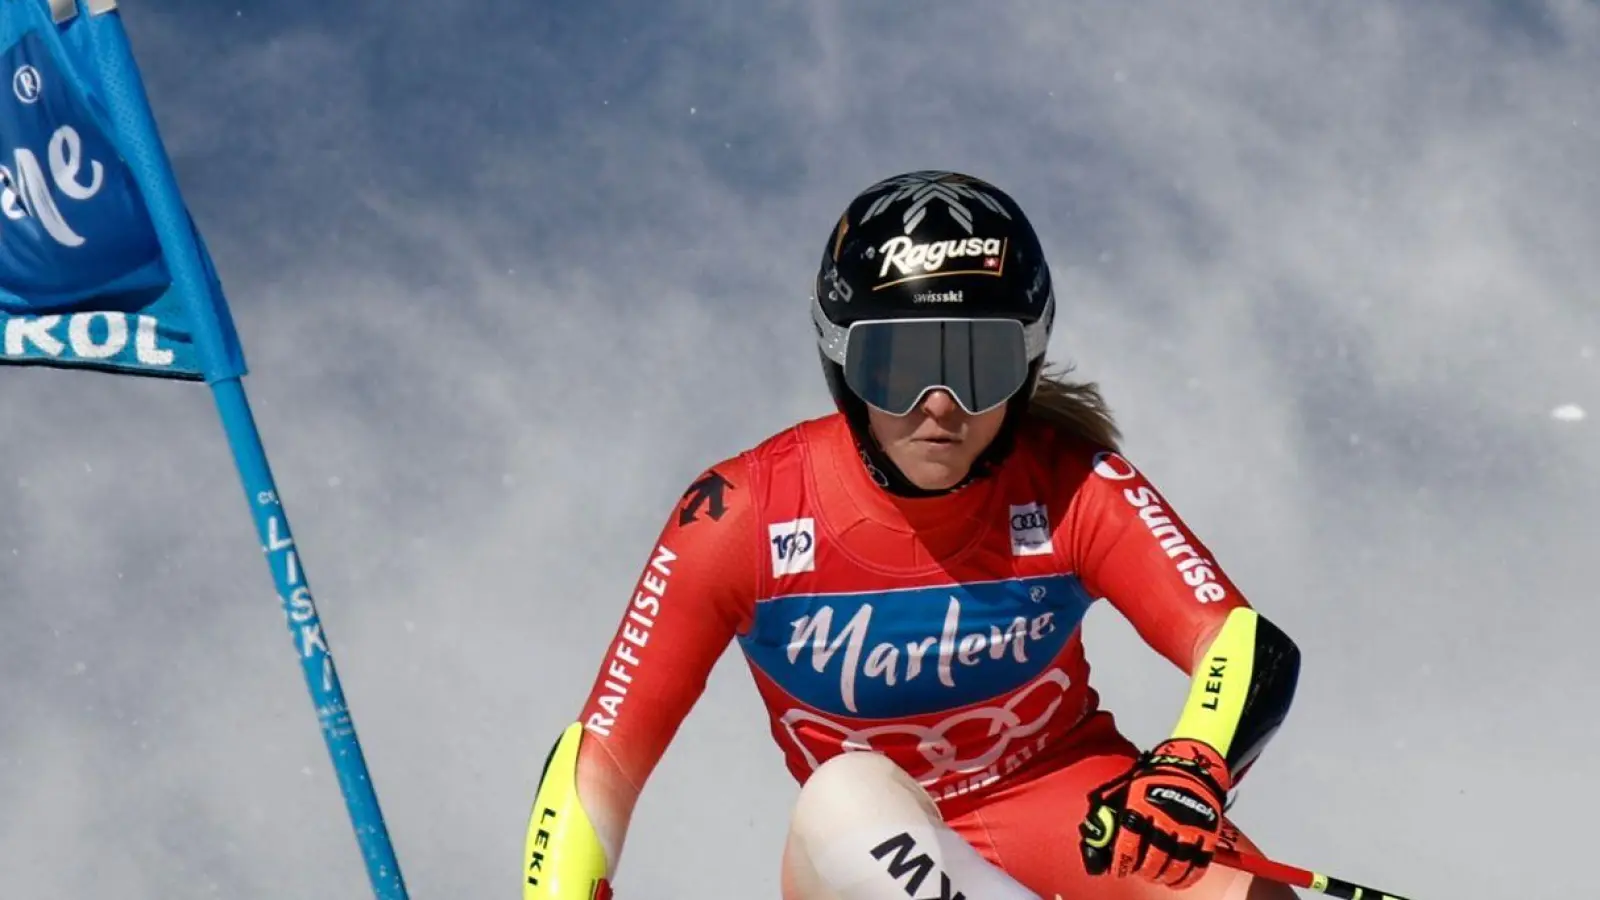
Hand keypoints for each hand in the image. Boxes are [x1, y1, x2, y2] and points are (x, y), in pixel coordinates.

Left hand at [1078, 738, 1230, 889]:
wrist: (1188, 765)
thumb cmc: (1151, 783)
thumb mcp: (1125, 792)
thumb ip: (1110, 817)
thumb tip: (1095, 845)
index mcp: (1141, 804)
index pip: (1129, 841)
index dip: (1123, 860)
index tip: (1119, 870)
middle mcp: (1165, 816)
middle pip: (1154, 857)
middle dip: (1144, 870)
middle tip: (1140, 872)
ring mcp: (1188, 825)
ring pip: (1176, 863)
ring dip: (1163, 875)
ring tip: (1156, 876)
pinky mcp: (1207, 831)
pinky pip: (1199, 863)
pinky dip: (1187, 877)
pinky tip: (1176, 880)